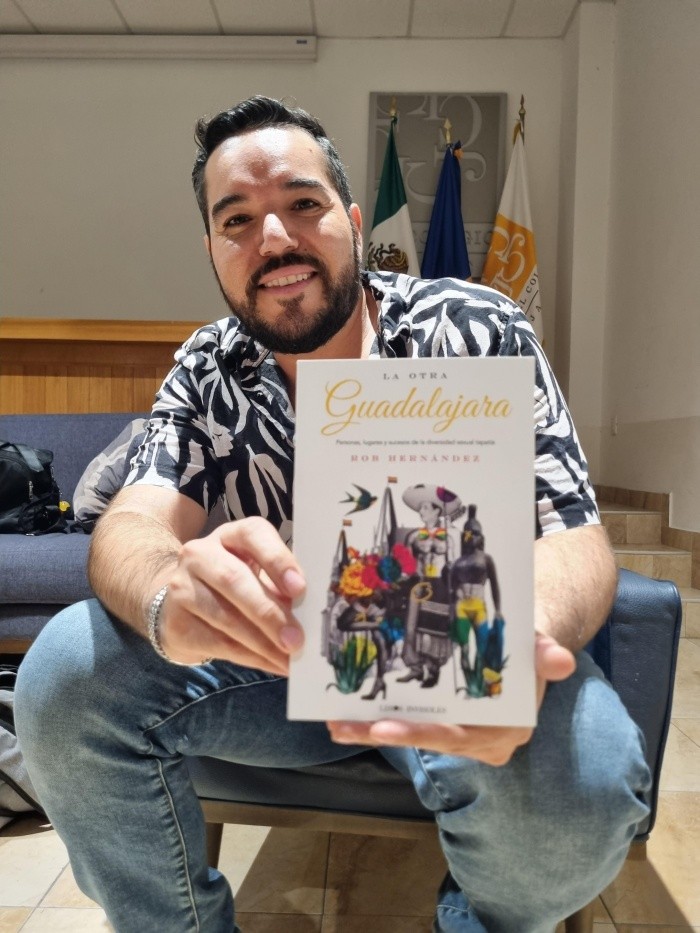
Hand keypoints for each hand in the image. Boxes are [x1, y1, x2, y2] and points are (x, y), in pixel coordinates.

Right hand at [156, 517, 305, 672]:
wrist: (183, 606)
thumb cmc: (236, 586)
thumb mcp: (259, 574)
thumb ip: (282, 586)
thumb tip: (312, 613)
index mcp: (231, 535)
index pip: (253, 535)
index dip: (277, 560)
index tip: (300, 589)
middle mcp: (201, 554)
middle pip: (234, 579)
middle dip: (269, 612)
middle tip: (296, 639)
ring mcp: (182, 586)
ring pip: (225, 616)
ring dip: (263, 642)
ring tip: (289, 659)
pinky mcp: (175, 622)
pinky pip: (218, 643)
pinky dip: (251, 657)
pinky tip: (272, 664)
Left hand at [327, 632, 575, 765]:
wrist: (524, 643)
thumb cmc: (528, 643)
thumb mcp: (536, 644)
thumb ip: (544, 654)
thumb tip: (559, 660)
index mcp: (506, 729)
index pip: (459, 736)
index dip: (422, 733)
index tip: (385, 728)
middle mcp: (481, 741)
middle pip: (427, 739)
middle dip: (384, 733)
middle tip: (344, 727)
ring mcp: (461, 735)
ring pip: (413, 734)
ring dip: (373, 730)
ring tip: (336, 723)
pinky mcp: (444, 724)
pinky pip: (411, 724)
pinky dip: (380, 719)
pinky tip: (348, 714)